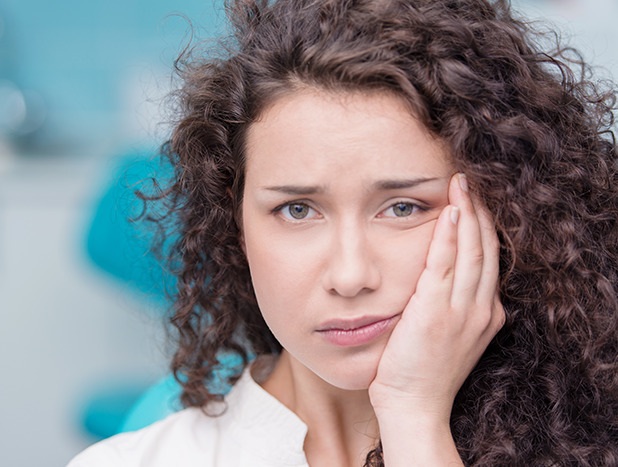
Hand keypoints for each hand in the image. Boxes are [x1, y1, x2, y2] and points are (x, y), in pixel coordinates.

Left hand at [369, 173, 504, 421]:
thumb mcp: (449, 334)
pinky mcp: (436, 311)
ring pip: (471, 250)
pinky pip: (444, 263)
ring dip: (467, 213)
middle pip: (486, 248)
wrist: (414, 405)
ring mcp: (462, 310)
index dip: (485, 226)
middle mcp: (481, 308)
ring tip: (461, 184)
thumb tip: (440, 278)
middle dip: (480, 211)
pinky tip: (449, 211)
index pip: (490, 259)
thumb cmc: (422, 371)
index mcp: (486, 313)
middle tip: (470, 181)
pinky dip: (449, 235)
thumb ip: (451, 305)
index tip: (475, 201)